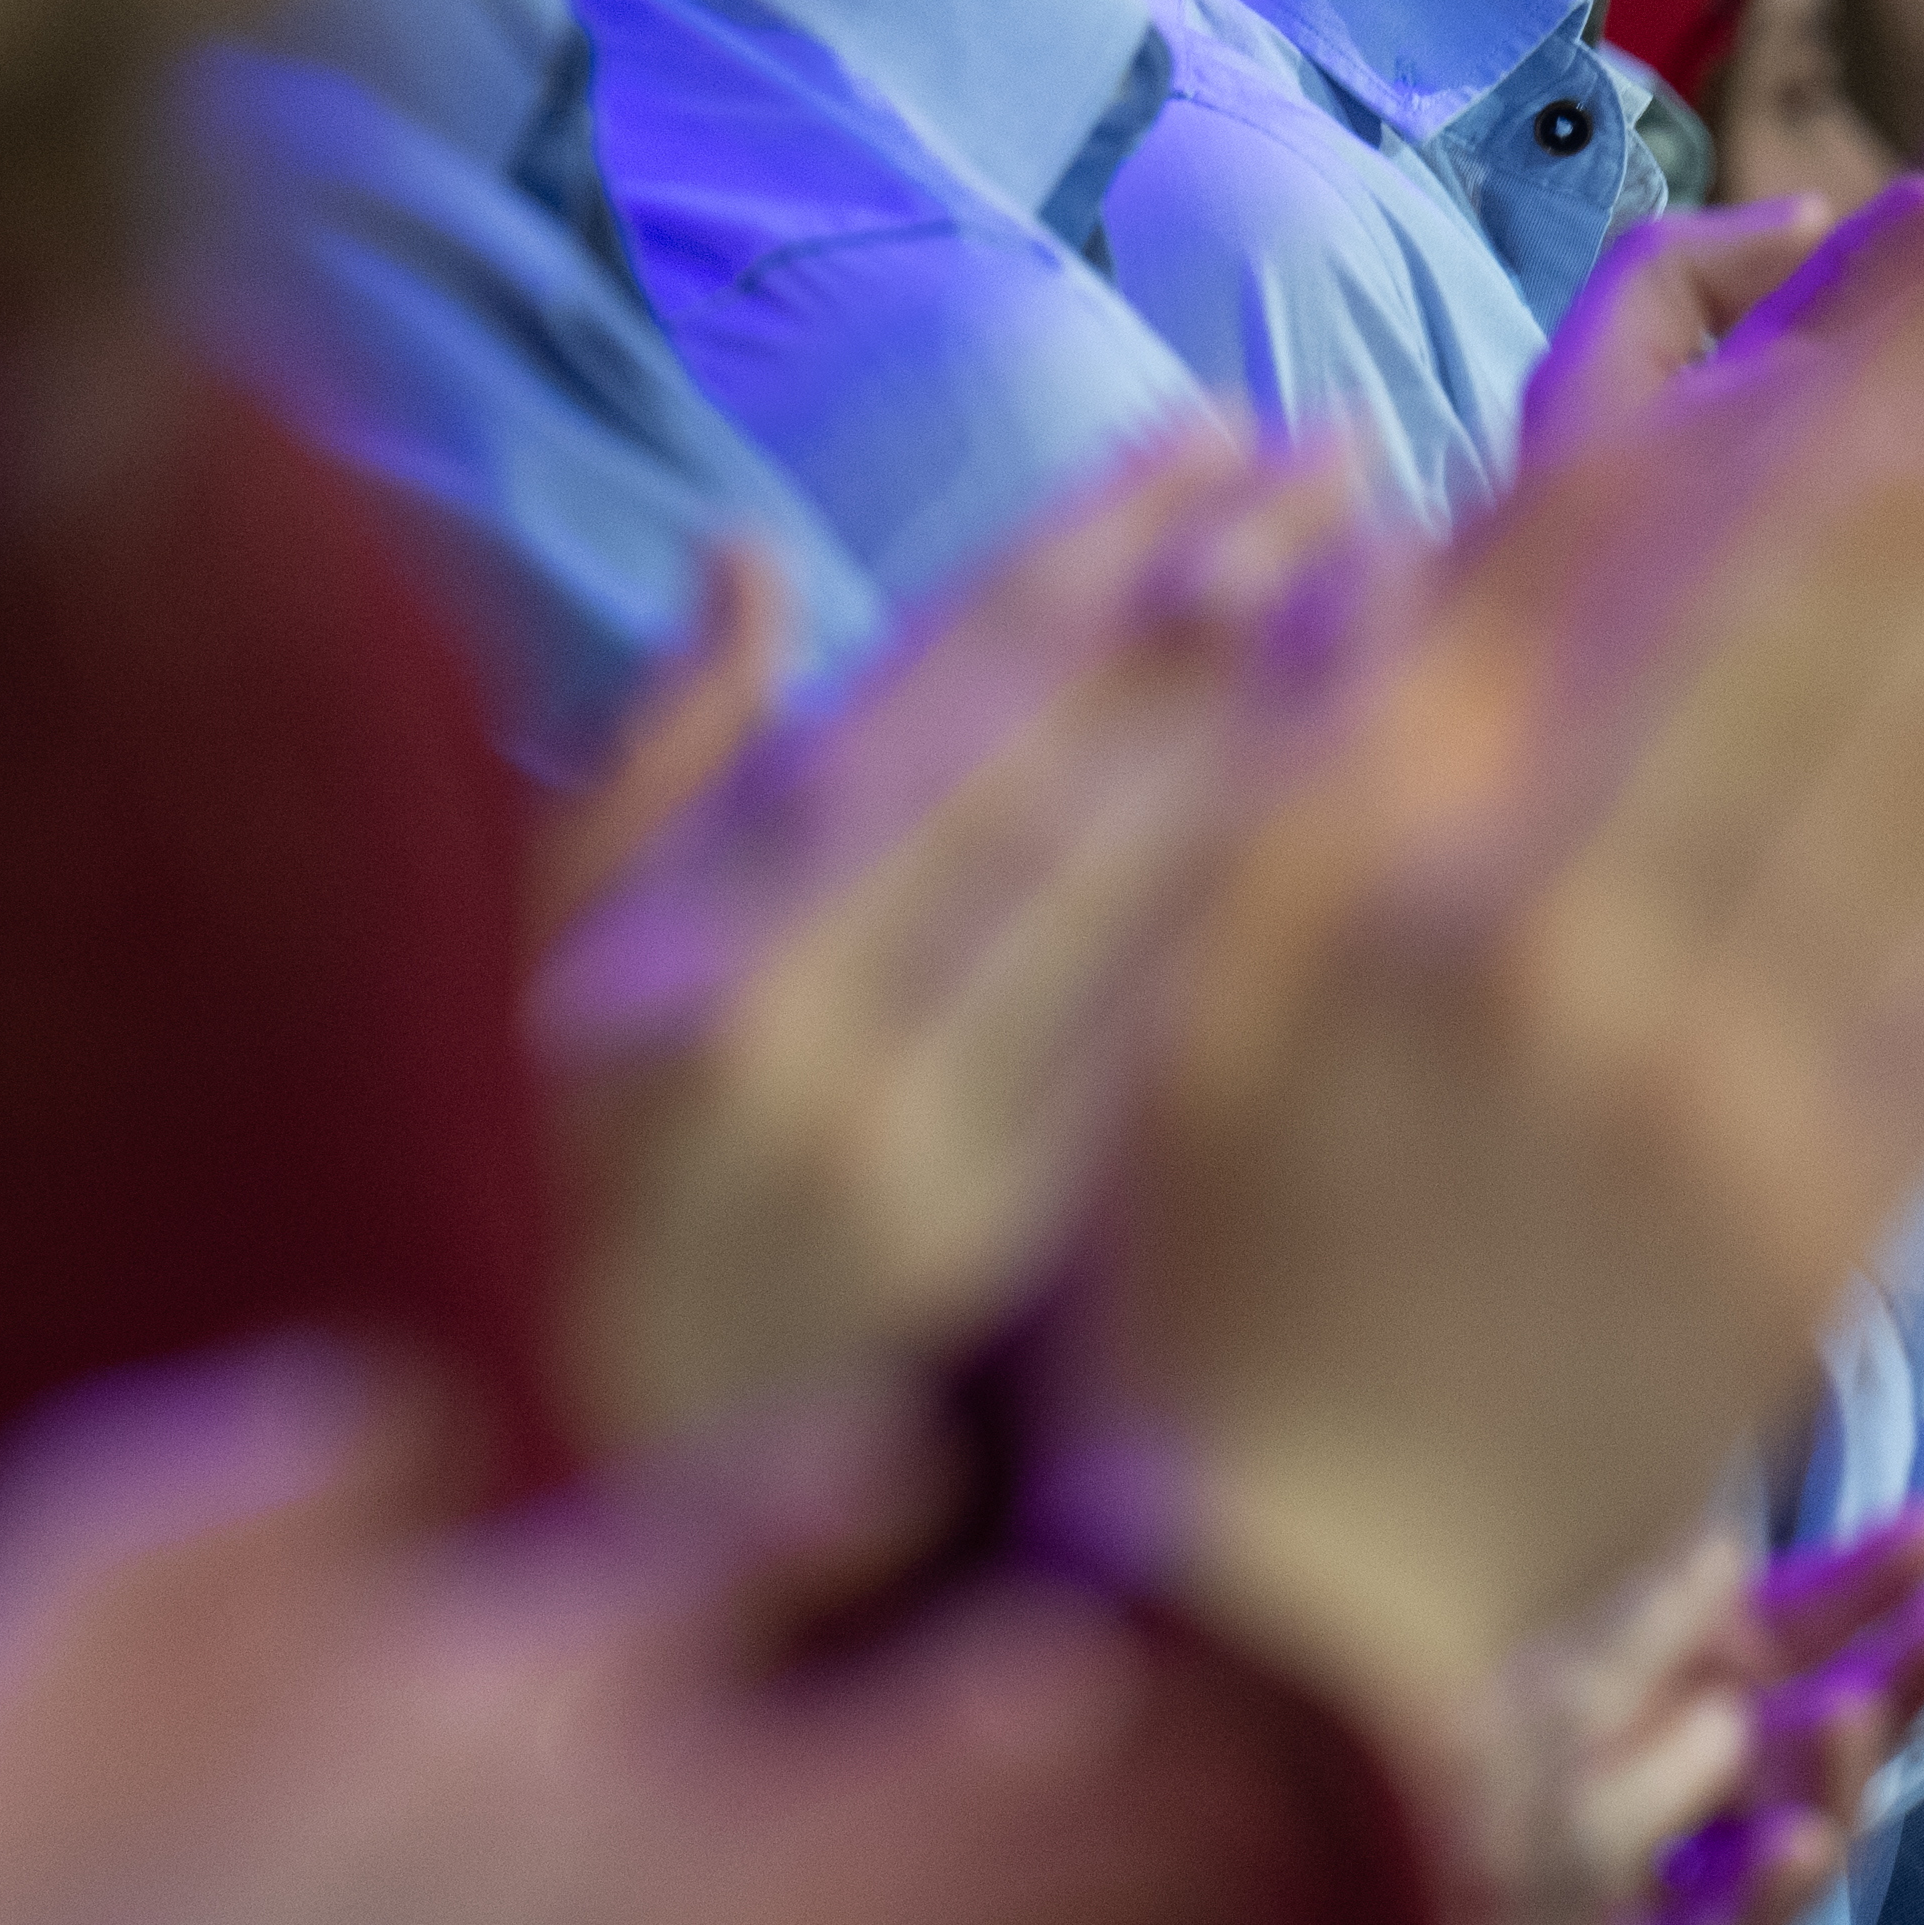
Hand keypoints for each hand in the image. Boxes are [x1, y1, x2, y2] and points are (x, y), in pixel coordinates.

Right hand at [538, 445, 1362, 1444]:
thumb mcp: (533, 966)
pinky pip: (1164, 1058)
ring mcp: (916, 1157)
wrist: (579, 1492)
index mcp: (689, 931)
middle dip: (1207, 596)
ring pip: (1127, 902)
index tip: (1206, 431)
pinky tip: (1377, 816)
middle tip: (1343, 456)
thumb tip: (746, 555)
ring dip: (1274, 727)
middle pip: (1046, 771)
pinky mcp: (1012, 1271)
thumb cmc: (558, 1191)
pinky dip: (1271, 921)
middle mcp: (801, 1032)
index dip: (1076, 547)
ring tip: (1391, 577)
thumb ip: (656, 762)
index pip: (923, 695)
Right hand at [1071, 212, 1923, 1768]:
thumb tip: (1382, 495)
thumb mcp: (1190, 972)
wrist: (1278, 1617)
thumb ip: (1308, 740)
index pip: (1668, 552)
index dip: (1842, 360)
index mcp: (1416, 876)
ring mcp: (1725, 1098)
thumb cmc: (1173, 1280)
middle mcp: (1588, 961)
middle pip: (1853, 617)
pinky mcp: (1829, 1220)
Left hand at [1439, 1506, 1923, 1924]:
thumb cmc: (1412, 1764)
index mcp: (1673, 1700)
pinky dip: (1760, 1901)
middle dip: (1898, 1673)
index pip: (1796, 1634)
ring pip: (1792, 1833)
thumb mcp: (1534, 1674)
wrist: (1311, 1888)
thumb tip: (1726, 1552)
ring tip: (1857, 1707)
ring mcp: (1669, 1880)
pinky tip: (1797, 1845)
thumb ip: (1638, 1623)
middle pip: (1823, 1729)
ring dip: (1835, 1775)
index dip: (1865, 1586)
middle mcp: (1687, 1790)